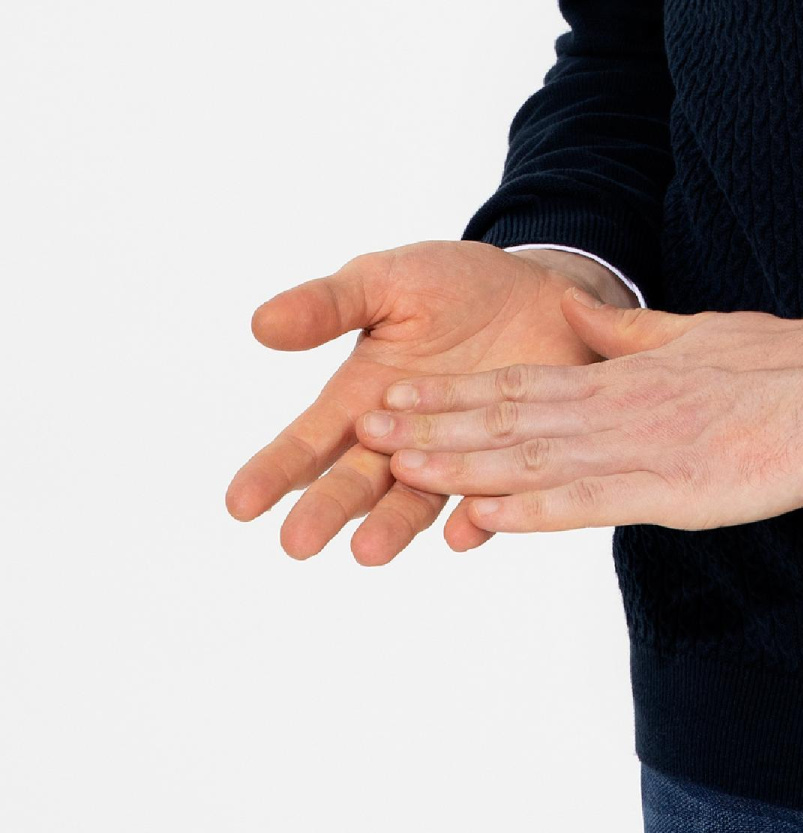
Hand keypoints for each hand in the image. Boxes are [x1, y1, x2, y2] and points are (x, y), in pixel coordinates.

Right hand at [225, 241, 637, 563]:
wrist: (536, 289)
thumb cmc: (450, 286)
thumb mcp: (385, 281)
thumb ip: (329, 305)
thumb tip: (260, 323)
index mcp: (360, 399)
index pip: (307, 442)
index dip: (273, 470)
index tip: (237, 503)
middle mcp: (400, 440)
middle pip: (355, 481)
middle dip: (325, 510)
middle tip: (296, 543)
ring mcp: (453, 454)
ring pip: (416, 499)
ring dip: (392, 526)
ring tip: (368, 551)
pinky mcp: (509, 461)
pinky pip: (493, 497)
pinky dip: (478, 517)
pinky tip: (463, 532)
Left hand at [353, 289, 802, 533]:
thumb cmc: (781, 363)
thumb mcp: (696, 334)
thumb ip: (632, 336)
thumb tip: (582, 319)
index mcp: (626, 374)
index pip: (521, 384)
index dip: (452, 394)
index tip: (393, 396)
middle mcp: (621, 407)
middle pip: (512, 417)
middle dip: (436, 426)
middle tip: (365, 428)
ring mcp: (645, 448)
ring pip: (537, 457)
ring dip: (465, 463)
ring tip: (402, 466)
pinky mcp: (677, 490)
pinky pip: (593, 500)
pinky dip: (534, 508)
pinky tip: (486, 514)